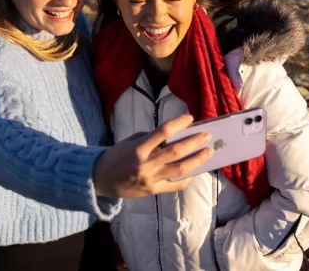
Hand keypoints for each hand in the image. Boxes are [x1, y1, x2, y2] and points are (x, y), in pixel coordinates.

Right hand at [93, 114, 212, 197]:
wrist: (100, 179)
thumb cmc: (117, 156)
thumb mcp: (130, 141)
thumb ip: (150, 138)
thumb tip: (174, 134)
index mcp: (139, 148)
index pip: (163, 132)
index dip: (178, 123)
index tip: (190, 118)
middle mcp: (146, 164)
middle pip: (176, 151)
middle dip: (194, 143)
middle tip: (207, 136)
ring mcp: (151, 179)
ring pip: (180, 169)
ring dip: (197, 160)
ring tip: (208, 152)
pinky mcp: (153, 190)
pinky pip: (175, 185)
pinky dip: (187, 178)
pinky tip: (196, 172)